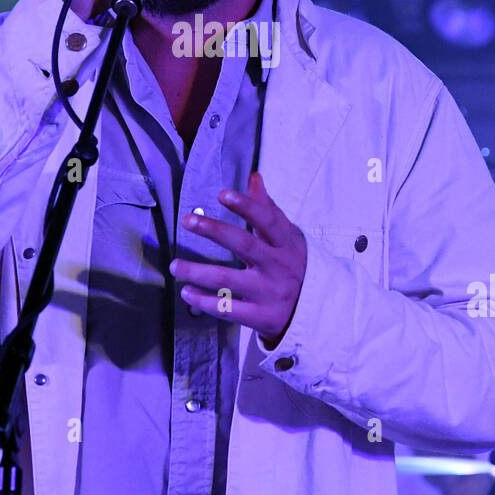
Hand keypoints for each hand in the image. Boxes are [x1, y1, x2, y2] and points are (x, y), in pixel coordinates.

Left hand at [169, 172, 306, 347]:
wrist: (320, 311)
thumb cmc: (296, 266)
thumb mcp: (289, 238)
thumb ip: (268, 210)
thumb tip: (254, 178)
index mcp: (286, 244)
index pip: (267, 221)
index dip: (246, 207)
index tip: (223, 194)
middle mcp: (278, 266)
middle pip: (244, 245)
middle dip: (214, 231)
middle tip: (188, 220)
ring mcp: (269, 293)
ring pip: (228, 280)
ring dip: (198, 271)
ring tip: (175, 265)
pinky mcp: (261, 317)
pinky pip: (228, 308)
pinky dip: (205, 301)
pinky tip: (187, 292)